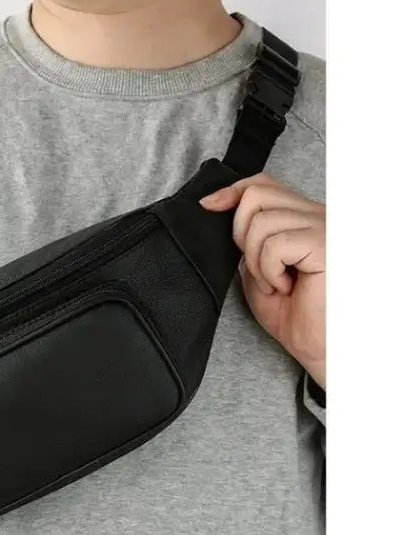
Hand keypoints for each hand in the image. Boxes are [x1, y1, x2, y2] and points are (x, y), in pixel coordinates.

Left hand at [200, 174, 325, 389]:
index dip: (232, 192)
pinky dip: (269, 270)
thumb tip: (223, 213)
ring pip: (261, 221)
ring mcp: (325, 226)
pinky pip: (275, 244)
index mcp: (303, 219)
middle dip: (241, 236)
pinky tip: (287, 287)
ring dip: (258, 261)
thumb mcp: (259, 272)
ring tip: (278, 284)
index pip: (264, 184)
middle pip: (256, 196)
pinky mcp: (326, 244)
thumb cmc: (298, 318)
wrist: (323, 350)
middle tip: (261, 270)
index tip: (208, 206)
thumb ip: (247, 242)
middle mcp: (318, 216)